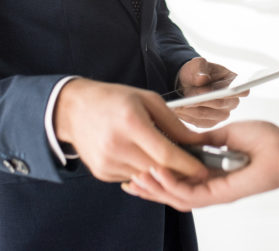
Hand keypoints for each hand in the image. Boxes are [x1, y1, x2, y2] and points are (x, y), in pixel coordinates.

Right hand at [53, 78, 208, 182]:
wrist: (74, 109)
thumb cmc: (113, 100)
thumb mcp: (147, 100)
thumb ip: (173, 123)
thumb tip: (196, 142)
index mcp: (131, 123)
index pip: (166, 154)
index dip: (188, 165)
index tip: (203, 169)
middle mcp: (117, 146)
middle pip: (159, 170)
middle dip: (178, 170)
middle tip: (190, 163)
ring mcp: (107, 162)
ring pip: (147, 177)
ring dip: (159, 170)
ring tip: (159, 153)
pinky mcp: (102, 173)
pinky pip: (132, 178)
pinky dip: (141, 170)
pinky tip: (136, 153)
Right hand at [122, 120, 278, 210]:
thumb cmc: (266, 142)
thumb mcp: (227, 133)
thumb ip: (205, 140)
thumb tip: (185, 138)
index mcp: (210, 173)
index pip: (177, 179)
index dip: (156, 176)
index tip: (138, 166)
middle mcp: (209, 186)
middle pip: (171, 193)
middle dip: (147, 188)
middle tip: (128, 180)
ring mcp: (213, 192)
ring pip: (176, 196)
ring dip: (154, 188)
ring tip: (137, 178)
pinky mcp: (219, 193)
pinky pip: (189, 193)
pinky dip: (171, 185)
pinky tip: (157, 174)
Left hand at [173, 57, 245, 127]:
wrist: (187, 84)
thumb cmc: (196, 72)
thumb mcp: (196, 65)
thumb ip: (200, 70)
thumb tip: (203, 79)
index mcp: (234, 82)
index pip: (242, 90)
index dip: (233, 92)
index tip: (217, 90)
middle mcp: (232, 101)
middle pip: (221, 104)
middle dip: (203, 100)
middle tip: (188, 98)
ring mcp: (222, 114)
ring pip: (207, 114)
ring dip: (191, 109)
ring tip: (177, 104)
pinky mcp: (210, 123)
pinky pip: (199, 122)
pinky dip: (187, 116)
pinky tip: (178, 109)